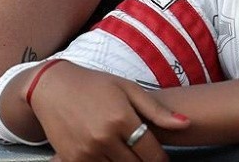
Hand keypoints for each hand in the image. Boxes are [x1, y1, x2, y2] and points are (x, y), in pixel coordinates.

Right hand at [33, 62, 188, 161]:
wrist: (52, 88)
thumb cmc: (94, 85)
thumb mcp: (128, 89)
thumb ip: (157, 110)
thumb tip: (186, 124)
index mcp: (121, 118)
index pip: (151, 153)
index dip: (161, 160)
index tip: (163, 159)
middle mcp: (104, 138)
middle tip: (145, 155)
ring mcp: (86, 151)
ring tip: (127, 152)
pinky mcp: (72, 160)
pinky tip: (111, 154)